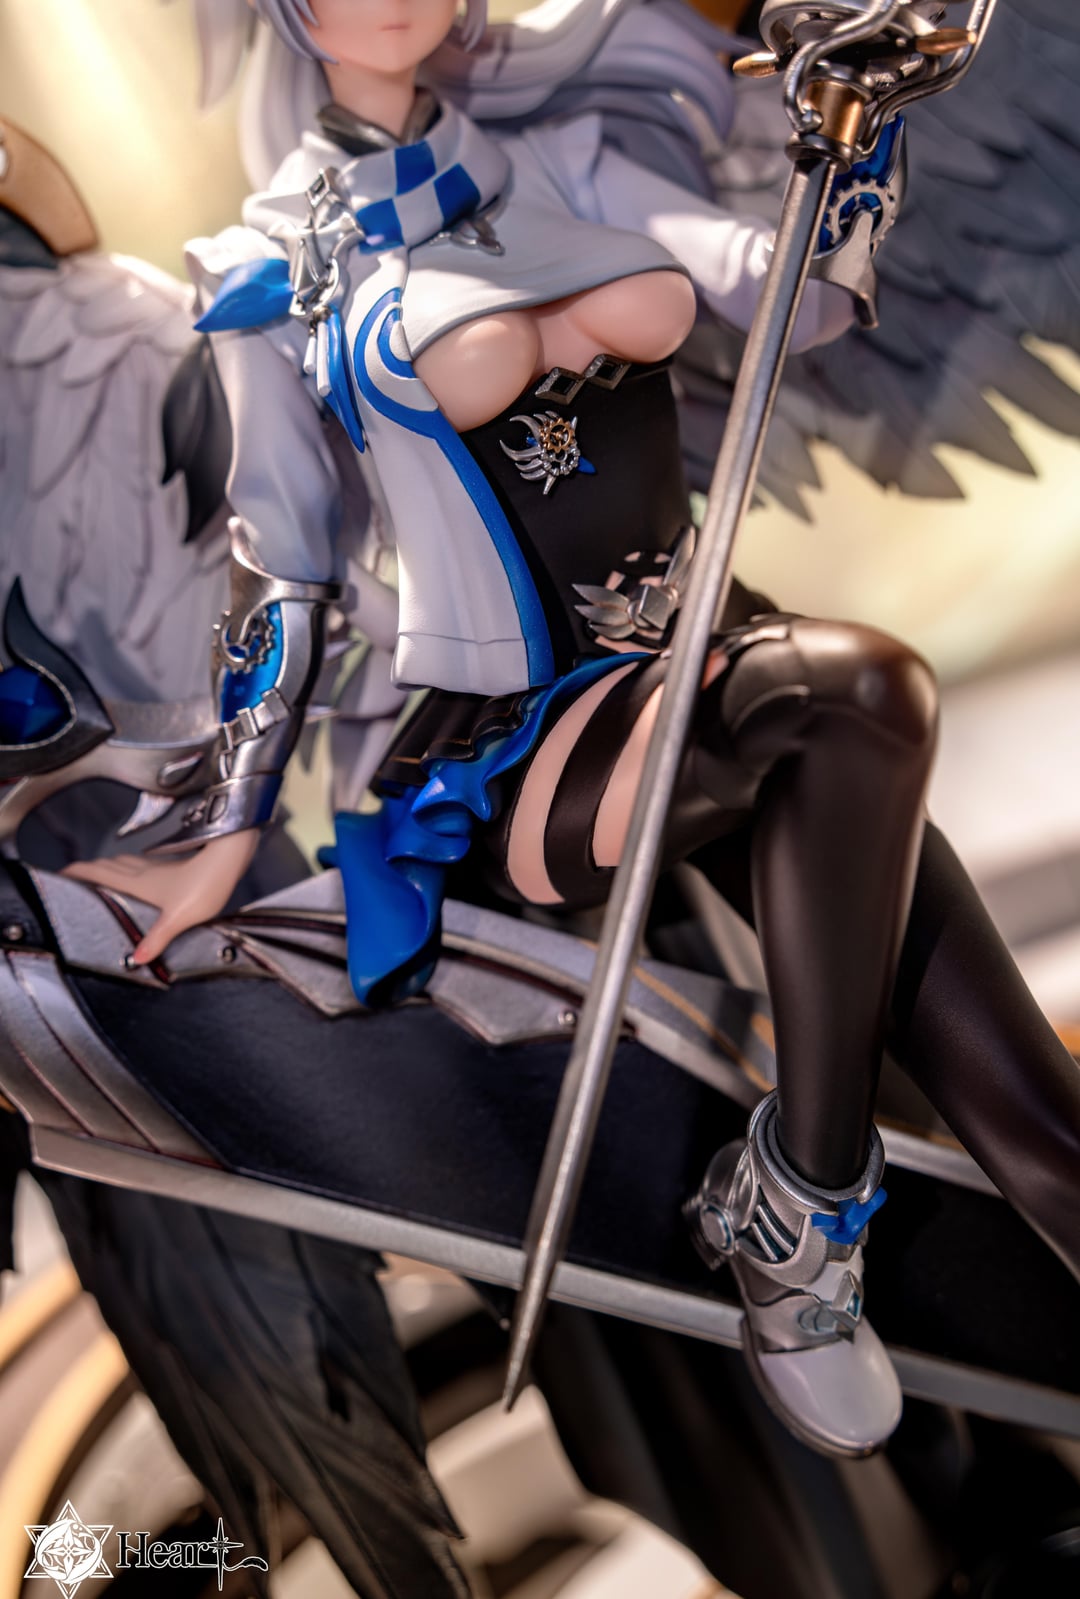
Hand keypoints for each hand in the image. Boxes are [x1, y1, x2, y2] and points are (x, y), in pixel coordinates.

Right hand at [63, 829, 259, 964]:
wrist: (228, 860)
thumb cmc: (206, 886)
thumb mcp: (178, 918)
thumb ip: (156, 938)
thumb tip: (137, 958)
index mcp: (136, 881)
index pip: (97, 872)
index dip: (76, 871)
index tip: (59, 873)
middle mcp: (142, 870)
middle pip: (105, 866)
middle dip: (86, 870)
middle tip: (72, 877)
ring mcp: (155, 867)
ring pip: (121, 863)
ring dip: (105, 867)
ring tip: (96, 874)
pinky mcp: (170, 866)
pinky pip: (137, 865)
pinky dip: (125, 868)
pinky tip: (135, 873)